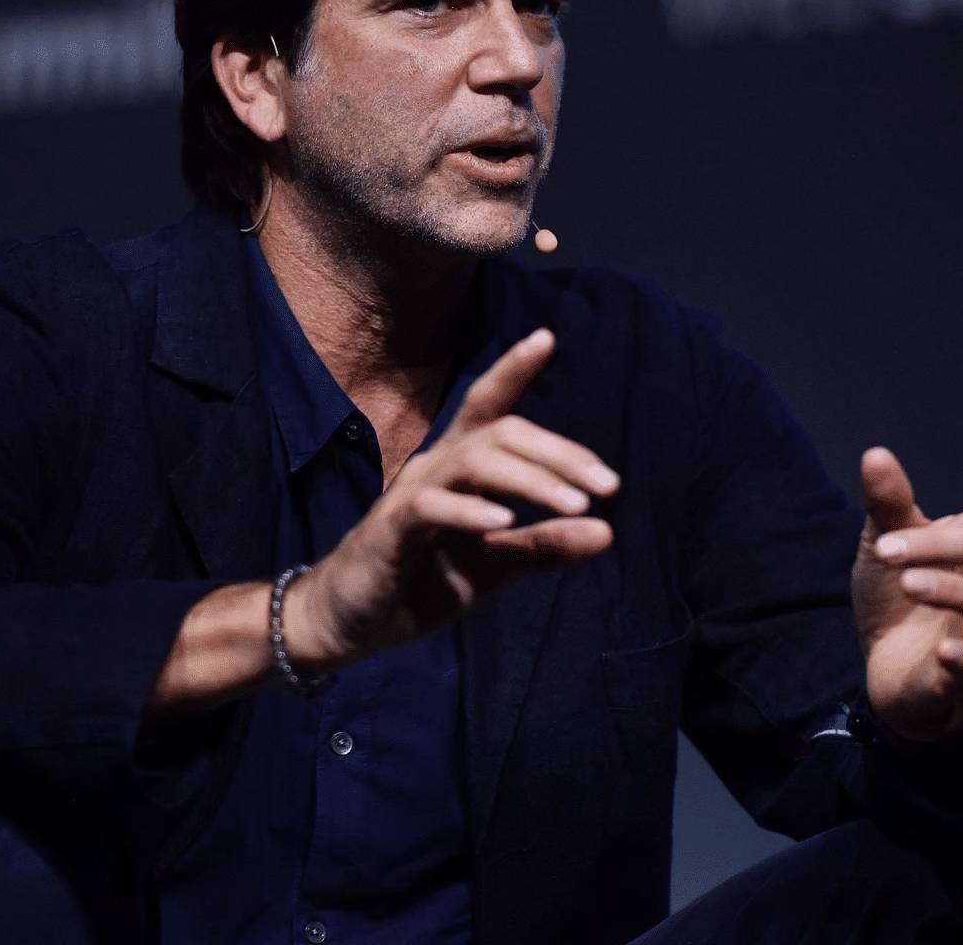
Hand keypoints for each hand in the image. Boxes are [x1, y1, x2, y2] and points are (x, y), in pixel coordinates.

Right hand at [285, 327, 617, 670]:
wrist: (354, 625)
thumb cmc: (422, 583)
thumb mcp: (496, 564)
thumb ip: (545, 545)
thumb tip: (608, 530)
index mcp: (459, 467)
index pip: (488, 407)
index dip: (512, 369)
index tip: (546, 337)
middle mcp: (434, 467)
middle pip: (499, 433)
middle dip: (557, 451)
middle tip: (606, 484)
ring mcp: (409, 495)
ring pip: (474, 461)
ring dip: (530, 480)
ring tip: (575, 504)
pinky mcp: (389, 530)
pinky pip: (430, 505)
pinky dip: (470, 510)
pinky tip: (503, 521)